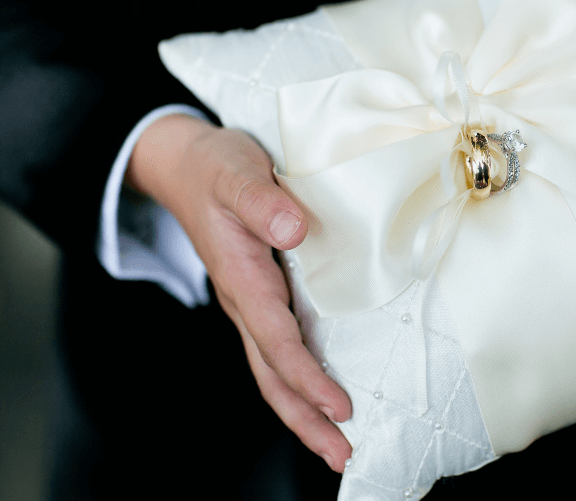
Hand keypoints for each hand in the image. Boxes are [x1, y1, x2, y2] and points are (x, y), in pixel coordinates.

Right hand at [126, 114, 353, 469]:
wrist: (186, 165)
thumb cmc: (217, 168)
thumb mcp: (238, 173)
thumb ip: (263, 201)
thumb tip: (294, 229)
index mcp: (242, 278)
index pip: (278, 341)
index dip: (309, 378)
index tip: (340, 407)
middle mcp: (245, 301)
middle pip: (273, 376)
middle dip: (306, 420)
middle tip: (343, 456)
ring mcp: (251, 304)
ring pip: (274, 370)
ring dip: (304, 410)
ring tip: (337, 445)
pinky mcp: (261, 297)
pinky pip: (279, 350)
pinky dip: (301, 381)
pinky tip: (321, 395)